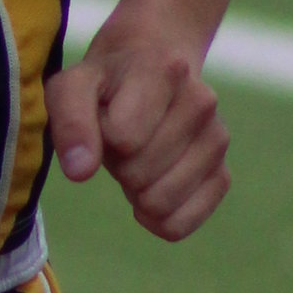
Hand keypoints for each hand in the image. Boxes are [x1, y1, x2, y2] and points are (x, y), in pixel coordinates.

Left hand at [48, 0, 229, 240]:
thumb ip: (70, 123)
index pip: (123, 139)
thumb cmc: (106, 84)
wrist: (151, 69)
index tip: (106, 118)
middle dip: (119, 165)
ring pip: (160, 203)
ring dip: (137, 191)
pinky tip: (152, 187)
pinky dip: (157, 217)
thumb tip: (80, 172)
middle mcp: (202, 102)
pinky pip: (180, 223)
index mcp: (166, 72)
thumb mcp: (72, 88)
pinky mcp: (222, 175)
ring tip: (138, 156)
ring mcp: (217, 140)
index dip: (102, 138)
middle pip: (138, 175)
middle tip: (122, 141)